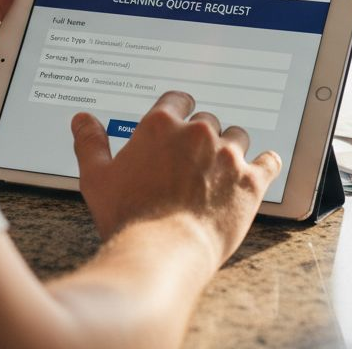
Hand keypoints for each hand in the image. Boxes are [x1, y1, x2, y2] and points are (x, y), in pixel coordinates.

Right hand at [71, 91, 281, 265]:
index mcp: (162, 125)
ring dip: (230, 147)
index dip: (178, 110)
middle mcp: (198, 133)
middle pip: (207, 119)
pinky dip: (265, 163)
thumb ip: (90, 143)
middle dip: (200, 135)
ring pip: (237, 136)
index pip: (178, 99)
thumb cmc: (128, 217)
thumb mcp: (96, 178)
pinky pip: (268, 160)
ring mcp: (228, 156)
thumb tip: (82, 120)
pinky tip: (262, 166)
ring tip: (221, 166)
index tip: (179, 119)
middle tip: (192, 157)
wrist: (162, 252)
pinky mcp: (251, 181)